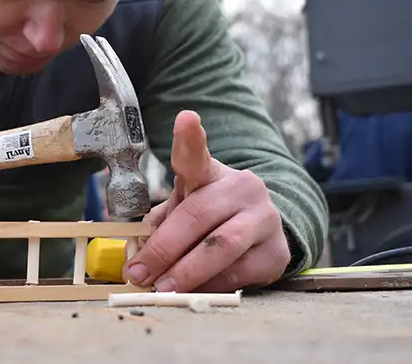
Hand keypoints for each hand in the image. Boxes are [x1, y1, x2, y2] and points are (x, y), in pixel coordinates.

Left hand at [122, 110, 290, 292]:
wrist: (261, 229)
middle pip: (198, 217)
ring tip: (163, 289)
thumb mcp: (184, 209)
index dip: (190, 138)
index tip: (186, 119)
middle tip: (140, 273)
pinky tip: (194, 291)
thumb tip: (135, 253)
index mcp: (210, 174)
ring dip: (186, 273)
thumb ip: (160, 225)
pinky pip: (238, 274)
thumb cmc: (210, 216)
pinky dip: (210, 286)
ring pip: (221, 248)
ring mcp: (264, 219)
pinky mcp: (276, 251)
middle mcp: (242, 189)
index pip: (196, 154)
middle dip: (164, 250)